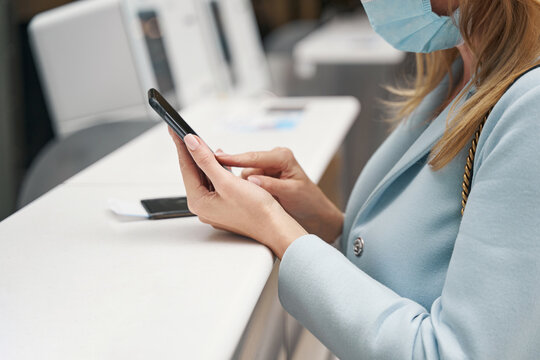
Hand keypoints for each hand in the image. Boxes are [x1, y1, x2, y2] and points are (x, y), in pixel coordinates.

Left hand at [168, 128, 306, 258]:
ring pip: (205, 177)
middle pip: (193, 172)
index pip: (186, 167)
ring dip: (205, 160)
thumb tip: (191, 143)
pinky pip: (216, 183)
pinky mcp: (224, 205)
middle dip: (191, 151)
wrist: (274, 227)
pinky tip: (219, 161)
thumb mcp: (227, 181)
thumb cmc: (255, 210)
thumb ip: (206, 160)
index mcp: (199, 201)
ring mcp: (213, 207)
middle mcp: (203, 206)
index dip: (182, 145)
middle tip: (184, 133)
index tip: (175, 129)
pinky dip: (216, 170)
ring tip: (200, 142)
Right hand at [216, 147, 343, 242]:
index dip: (234, 159)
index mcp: (282, 156)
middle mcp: (273, 159)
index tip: (217, 159)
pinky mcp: (262, 177)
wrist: (315, 213)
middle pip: (245, 164)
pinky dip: (245, 190)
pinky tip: (246, 199)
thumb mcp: (291, 192)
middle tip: (222, 185)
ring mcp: (267, 168)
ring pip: (243, 175)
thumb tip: (252, 179)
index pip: (253, 157)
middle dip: (234, 175)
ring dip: (242, 187)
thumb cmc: (309, 201)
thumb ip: (271, 185)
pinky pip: (246, 181)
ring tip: (244, 199)